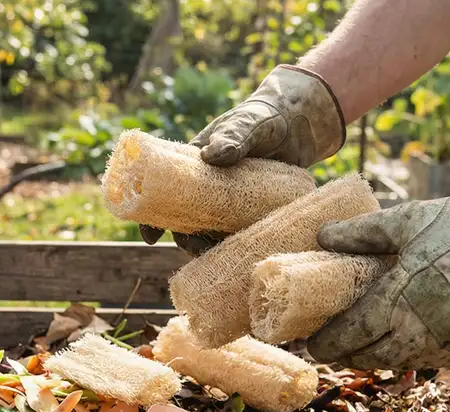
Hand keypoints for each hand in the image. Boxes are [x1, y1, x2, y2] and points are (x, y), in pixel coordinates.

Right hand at [141, 65, 345, 254]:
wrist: (298, 127)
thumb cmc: (263, 118)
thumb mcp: (248, 123)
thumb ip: (234, 136)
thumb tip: (213, 156)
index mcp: (193, 165)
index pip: (164, 192)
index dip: (152, 215)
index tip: (151, 236)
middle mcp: (206, 188)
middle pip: (186, 221)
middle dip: (185, 240)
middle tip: (195, 249)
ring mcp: (229, 203)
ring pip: (211, 232)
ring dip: (210, 248)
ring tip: (220, 255)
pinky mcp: (251, 212)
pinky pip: (239, 234)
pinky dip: (238, 245)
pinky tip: (243, 254)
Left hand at [306, 153, 449, 369]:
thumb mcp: (401, 222)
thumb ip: (358, 233)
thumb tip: (321, 237)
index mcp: (398, 300)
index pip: (351, 335)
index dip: (327, 344)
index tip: (310, 345)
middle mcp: (419, 331)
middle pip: (369, 358)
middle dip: (345, 356)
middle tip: (328, 348)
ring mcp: (443, 344)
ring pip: (396, 363)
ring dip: (373, 358)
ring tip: (357, 347)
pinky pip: (423, 362)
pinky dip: (404, 356)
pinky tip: (394, 343)